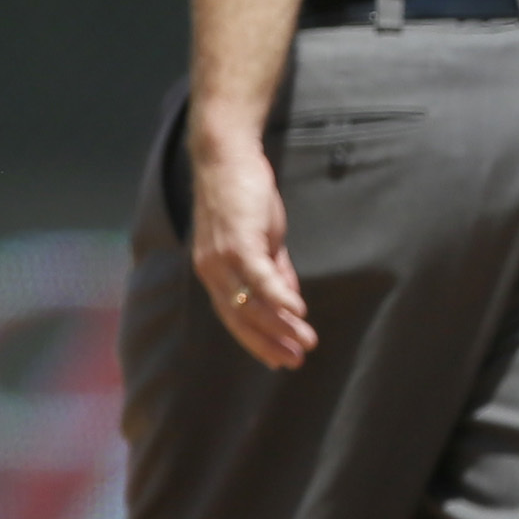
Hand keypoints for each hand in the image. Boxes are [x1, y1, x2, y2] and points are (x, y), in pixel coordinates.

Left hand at [189, 122, 316, 369]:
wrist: (226, 156)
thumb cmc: (243, 194)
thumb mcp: (261, 239)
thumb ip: (274, 270)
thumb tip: (290, 301)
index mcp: (215, 273)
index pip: (235, 318)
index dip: (257, 341)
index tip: (280, 360)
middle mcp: (212, 271)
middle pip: (241, 319)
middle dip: (270, 343)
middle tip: (296, 361)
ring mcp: (223, 257)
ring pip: (251, 303)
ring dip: (281, 326)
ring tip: (306, 341)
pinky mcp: (238, 241)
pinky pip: (260, 277)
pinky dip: (279, 296)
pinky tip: (298, 312)